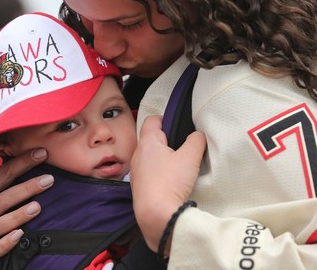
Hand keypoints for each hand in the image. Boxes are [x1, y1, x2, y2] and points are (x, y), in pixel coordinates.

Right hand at [0, 117, 53, 269]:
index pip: (3, 174)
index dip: (22, 162)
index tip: (42, 152)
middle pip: (6, 196)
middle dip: (27, 187)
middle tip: (50, 178)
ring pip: (2, 222)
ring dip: (19, 215)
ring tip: (38, 206)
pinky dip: (6, 242)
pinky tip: (19, 236)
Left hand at [130, 115, 205, 252]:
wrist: (155, 215)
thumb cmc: (170, 181)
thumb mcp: (190, 157)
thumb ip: (196, 141)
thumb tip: (198, 135)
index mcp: (147, 142)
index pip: (152, 120)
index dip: (165, 119)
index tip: (177, 126)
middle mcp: (137, 154)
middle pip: (151, 139)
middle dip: (167, 140)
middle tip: (183, 147)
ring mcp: (136, 172)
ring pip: (150, 157)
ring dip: (163, 158)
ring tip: (179, 166)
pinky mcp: (138, 187)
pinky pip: (149, 172)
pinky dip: (159, 172)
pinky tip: (171, 181)